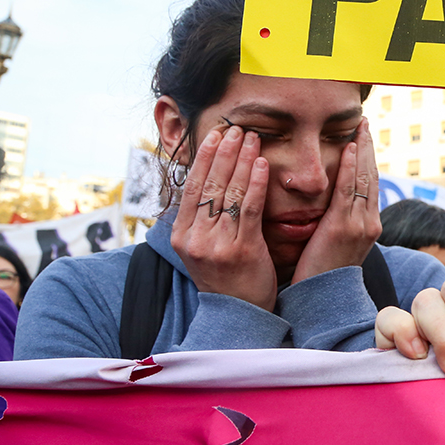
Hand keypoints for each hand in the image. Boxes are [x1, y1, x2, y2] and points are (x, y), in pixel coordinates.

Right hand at [171, 127, 274, 308]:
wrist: (240, 316)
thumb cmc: (228, 277)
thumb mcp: (205, 248)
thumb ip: (204, 219)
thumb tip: (209, 181)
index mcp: (183, 235)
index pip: (192, 187)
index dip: (204, 157)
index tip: (215, 134)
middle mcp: (195, 238)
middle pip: (209, 185)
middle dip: (223, 152)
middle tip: (235, 128)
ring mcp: (217, 245)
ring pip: (228, 192)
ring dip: (241, 160)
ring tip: (251, 138)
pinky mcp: (242, 250)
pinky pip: (249, 209)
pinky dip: (255, 183)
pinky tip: (262, 164)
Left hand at [292, 118, 380, 283]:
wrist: (323, 300)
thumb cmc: (323, 273)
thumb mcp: (334, 243)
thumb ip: (336, 222)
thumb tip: (329, 204)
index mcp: (368, 225)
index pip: (370, 184)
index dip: (368, 159)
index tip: (363, 138)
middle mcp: (370, 221)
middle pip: (371, 176)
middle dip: (368, 148)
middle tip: (365, 123)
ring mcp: (360, 224)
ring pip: (364, 179)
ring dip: (362, 150)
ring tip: (360, 128)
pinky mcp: (344, 227)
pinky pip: (349, 191)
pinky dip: (351, 168)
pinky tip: (349, 149)